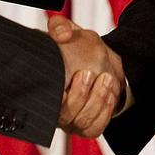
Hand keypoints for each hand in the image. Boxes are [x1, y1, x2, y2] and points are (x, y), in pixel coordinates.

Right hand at [50, 14, 123, 136]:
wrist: (95, 60)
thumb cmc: (75, 47)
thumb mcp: (66, 30)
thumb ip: (59, 26)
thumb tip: (63, 34)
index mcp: (45, 89)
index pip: (45, 103)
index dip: (60, 97)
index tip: (74, 76)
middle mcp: (55, 110)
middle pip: (65, 117)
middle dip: (79, 96)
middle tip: (89, 73)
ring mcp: (71, 121)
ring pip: (82, 123)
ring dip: (96, 102)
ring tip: (105, 79)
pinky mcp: (87, 126)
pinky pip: (96, 128)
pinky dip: (104, 112)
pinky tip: (109, 93)